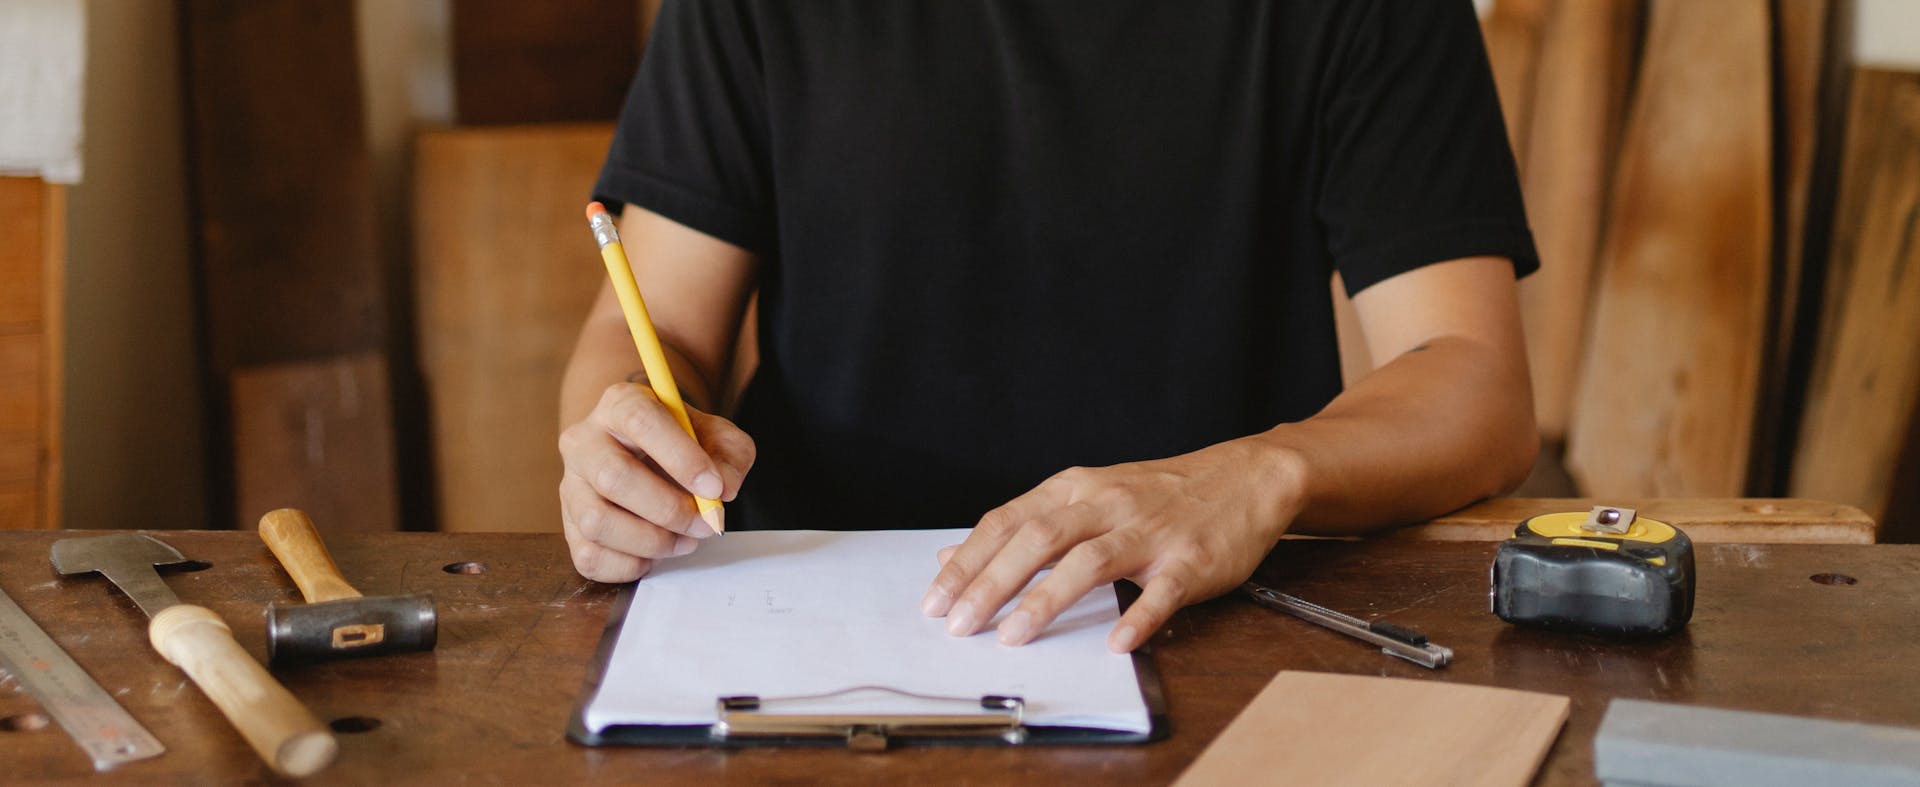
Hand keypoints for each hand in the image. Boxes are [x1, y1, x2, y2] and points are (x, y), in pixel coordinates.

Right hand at [558, 382, 754, 581]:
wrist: (647, 456)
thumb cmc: (683, 444)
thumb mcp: (717, 437)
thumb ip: (729, 456)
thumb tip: (724, 489)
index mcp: (621, 404)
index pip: (641, 421)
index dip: (680, 457)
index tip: (714, 488)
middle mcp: (584, 441)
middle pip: (612, 476)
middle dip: (668, 510)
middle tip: (705, 524)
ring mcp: (570, 484)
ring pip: (597, 521)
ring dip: (651, 541)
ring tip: (684, 540)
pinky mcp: (568, 524)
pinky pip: (589, 556)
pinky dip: (630, 564)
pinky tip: (655, 553)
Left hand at [920, 437, 1301, 651]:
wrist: (1245, 478)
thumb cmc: (1158, 495)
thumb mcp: (1086, 496)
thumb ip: (1024, 526)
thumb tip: (952, 554)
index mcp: (1076, 488)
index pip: (1008, 520)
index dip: (968, 560)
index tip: (936, 599)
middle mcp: (1107, 504)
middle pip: (1038, 539)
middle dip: (991, 583)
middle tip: (959, 624)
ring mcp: (1150, 532)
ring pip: (1088, 561)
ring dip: (1046, 600)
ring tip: (1013, 636)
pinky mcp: (1190, 560)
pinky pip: (1160, 592)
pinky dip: (1137, 618)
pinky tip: (1114, 643)